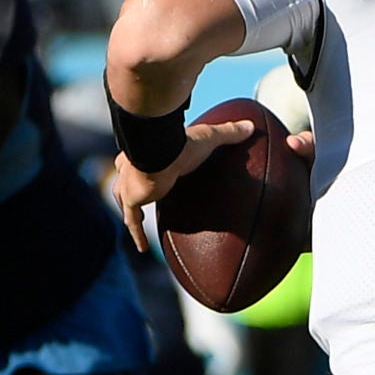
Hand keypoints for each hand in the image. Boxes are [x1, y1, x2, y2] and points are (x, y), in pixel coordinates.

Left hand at [112, 116, 255, 248]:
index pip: (145, 159)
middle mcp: (133, 168)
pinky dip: (137, 233)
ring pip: (123, 198)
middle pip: (126, 178)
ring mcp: (129, 185)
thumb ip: (228, 133)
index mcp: (148, 151)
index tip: (153, 170)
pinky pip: (132, 221)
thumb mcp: (209, 138)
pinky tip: (142, 248)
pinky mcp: (132, 200)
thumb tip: (250, 126)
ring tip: (135, 221)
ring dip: (129, 209)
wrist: (160, 150)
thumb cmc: (181, 143)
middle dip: (129, 186)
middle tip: (140, 195)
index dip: (148, 164)